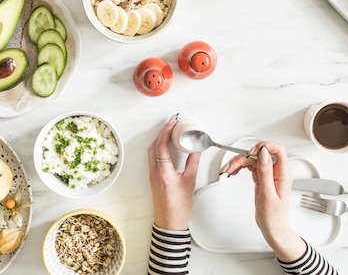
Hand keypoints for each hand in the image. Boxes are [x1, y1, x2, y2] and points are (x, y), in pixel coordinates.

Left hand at [148, 114, 200, 230]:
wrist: (170, 223)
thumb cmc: (179, 207)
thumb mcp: (190, 182)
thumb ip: (193, 163)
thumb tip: (195, 149)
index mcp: (163, 172)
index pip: (161, 146)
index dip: (166, 131)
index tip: (173, 123)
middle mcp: (155, 172)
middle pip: (154, 146)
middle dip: (162, 132)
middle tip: (172, 124)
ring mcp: (152, 175)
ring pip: (152, 152)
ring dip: (159, 139)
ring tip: (170, 132)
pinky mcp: (153, 179)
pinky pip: (153, 158)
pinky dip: (159, 148)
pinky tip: (167, 147)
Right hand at [223, 142, 305, 261]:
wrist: (273, 228)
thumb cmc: (273, 216)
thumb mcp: (268, 194)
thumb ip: (265, 172)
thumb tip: (264, 154)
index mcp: (283, 174)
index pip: (278, 150)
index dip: (264, 147)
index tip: (251, 153)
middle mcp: (277, 172)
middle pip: (260, 154)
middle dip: (244, 157)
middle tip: (231, 167)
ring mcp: (269, 174)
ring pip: (253, 160)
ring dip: (239, 162)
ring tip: (228, 171)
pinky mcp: (262, 178)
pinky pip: (251, 167)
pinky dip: (240, 167)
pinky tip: (234, 172)